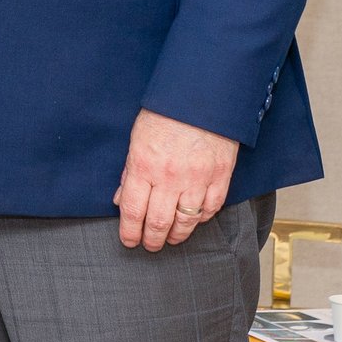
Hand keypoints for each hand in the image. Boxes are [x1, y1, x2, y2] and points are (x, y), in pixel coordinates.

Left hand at [115, 108, 238, 250]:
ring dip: (176, 235)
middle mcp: (169, 177)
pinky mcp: (220, 176)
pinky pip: (211, 208)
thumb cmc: (165, 113)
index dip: (129, 231)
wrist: (202, 97)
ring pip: (186, 221)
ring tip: (170, 238)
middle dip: (152, 240)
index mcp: (144, 165)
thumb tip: (121, 198)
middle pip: (159, 222)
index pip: (132, 210)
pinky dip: (202, 219)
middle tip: (149, 245)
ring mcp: (197, 178)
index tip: (129, 240)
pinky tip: (194, 220)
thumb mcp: (137, 138)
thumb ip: (129, 171)